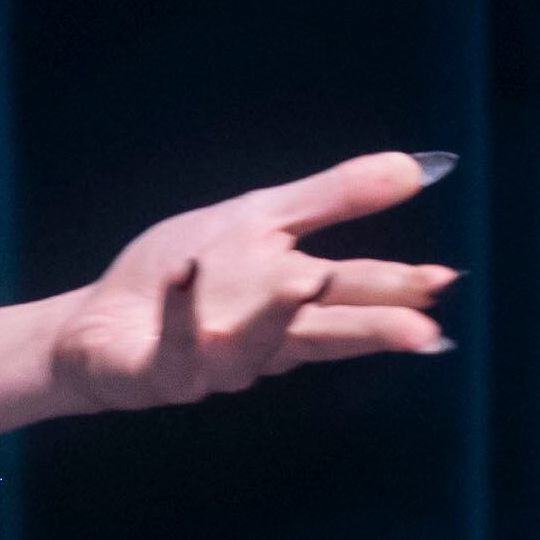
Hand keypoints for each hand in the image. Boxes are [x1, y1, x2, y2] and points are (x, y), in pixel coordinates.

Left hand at [50, 151, 458, 411]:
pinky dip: (180, 311)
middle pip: (321, 331)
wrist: (97, 321)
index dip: (397, 294)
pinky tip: (185, 277)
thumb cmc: (184, 274)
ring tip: (306, 279)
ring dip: (277, 313)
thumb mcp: (259, 220)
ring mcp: (211, 363)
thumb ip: (332, 198)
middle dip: (369, 328)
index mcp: (289, 305)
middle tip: (420, 328)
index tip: (442, 284)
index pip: (351, 297)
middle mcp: (261, 342)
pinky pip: (173, 346)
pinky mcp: (160, 372)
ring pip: (252, 348)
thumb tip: (417, 167)